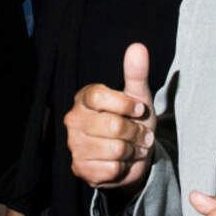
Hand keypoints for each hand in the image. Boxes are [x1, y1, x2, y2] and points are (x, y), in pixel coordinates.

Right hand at [63, 43, 155, 188]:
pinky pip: (112, 169)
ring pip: (115, 148)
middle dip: (136, 132)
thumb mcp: (137, 96)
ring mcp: (74, 145)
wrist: (133, 155)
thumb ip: (136, 73)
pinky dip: (124, 167)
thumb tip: (138, 47)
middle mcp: (73, 120)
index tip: (139, 110)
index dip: (125, 104)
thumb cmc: (133, 121)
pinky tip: (122, 162)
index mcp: (84, 98)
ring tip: (133, 148)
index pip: (100, 96)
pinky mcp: (80, 168)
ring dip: (133, 150)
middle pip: (113, 125)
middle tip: (142, 134)